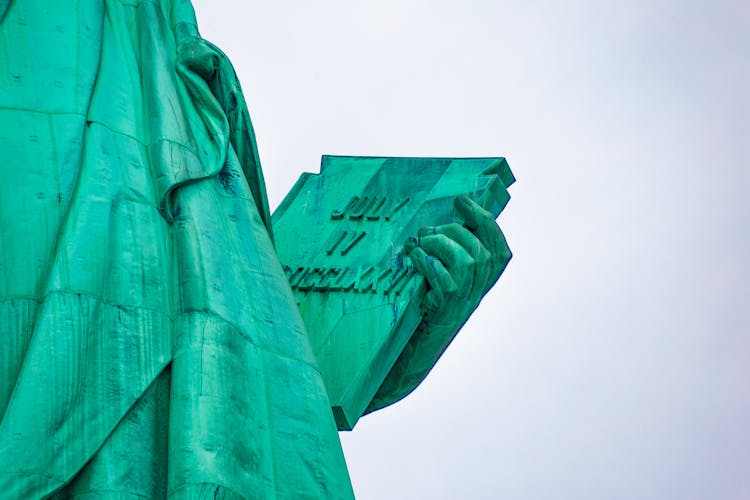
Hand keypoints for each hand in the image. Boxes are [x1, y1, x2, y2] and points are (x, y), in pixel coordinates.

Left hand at [406, 195, 510, 333]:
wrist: (424, 333)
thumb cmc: (435, 294)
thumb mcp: (451, 269)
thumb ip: (455, 246)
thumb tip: (442, 218)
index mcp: (488, 274)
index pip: (497, 243)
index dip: (480, 218)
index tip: (461, 200)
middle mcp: (482, 286)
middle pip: (479, 249)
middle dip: (452, 231)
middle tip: (427, 230)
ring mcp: (466, 296)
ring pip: (463, 260)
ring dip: (437, 245)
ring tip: (419, 243)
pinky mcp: (448, 303)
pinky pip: (441, 275)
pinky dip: (425, 261)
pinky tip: (414, 256)